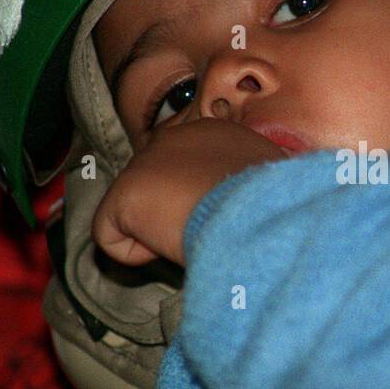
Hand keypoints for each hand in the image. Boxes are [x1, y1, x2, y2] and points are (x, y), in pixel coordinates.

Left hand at [92, 118, 287, 266]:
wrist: (263, 215)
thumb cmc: (277, 208)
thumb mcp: (272, 188)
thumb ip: (250, 188)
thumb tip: (259, 210)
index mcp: (213, 133)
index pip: (186, 170)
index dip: (196, 199)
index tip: (217, 220)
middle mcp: (174, 138)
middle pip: (155, 189)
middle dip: (171, 214)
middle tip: (203, 233)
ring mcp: (144, 163)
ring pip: (136, 214)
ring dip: (160, 234)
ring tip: (194, 237)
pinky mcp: (124, 193)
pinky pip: (112, 239)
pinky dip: (137, 254)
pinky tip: (171, 246)